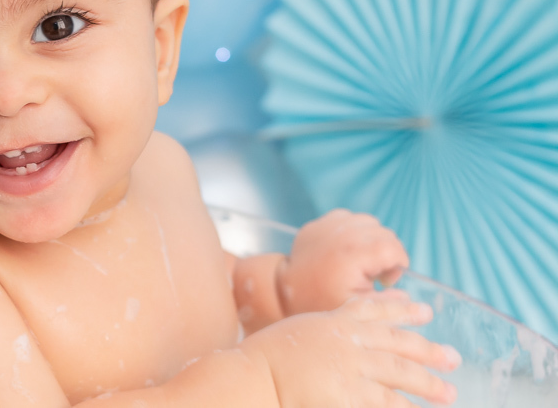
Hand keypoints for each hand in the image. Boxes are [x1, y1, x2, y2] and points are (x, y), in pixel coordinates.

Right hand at [241, 291, 460, 407]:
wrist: (254, 377)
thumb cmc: (266, 358)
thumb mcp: (297, 331)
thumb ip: (324, 331)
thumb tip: (339, 331)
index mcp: (333, 322)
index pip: (375, 310)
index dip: (402, 309)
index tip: (425, 310)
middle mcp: (348, 341)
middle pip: (397, 343)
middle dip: (428, 350)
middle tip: (453, 358)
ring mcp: (351, 367)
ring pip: (400, 374)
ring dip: (427, 384)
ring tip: (449, 394)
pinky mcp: (349, 394)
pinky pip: (386, 403)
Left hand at [279, 209, 408, 313]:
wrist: (285, 290)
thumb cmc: (322, 302)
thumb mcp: (359, 308)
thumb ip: (390, 304)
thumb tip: (414, 301)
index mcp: (354, 253)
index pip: (394, 247)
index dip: (397, 264)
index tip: (385, 280)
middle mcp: (343, 232)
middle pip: (384, 234)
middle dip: (386, 254)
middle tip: (373, 275)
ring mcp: (330, 223)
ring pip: (369, 223)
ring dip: (371, 240)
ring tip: (360, 262)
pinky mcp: (321, 222)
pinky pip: (350, 218)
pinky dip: (354, 232)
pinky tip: (347, 251)